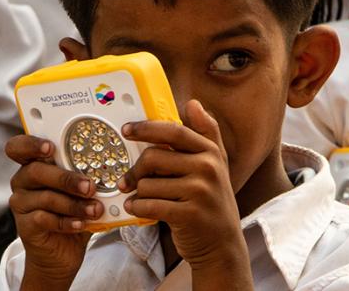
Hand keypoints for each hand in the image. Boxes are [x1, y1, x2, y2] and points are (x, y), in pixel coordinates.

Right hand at [5, 134, 99, 287]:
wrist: (61, 254)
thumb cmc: (71, 215)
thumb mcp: (79, 193)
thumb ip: (85, 178)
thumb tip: (111, 170)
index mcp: (33, 166)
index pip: (19, 147)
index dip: (31, 144)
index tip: (50, 148)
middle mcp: (22, 182)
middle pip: (36, 171)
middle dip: (66, 178)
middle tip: (89, 187)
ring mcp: (21, 204)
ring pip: (46, 198)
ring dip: (74, 204)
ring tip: (95, 210)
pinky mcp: (25, 226)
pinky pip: (45, 219)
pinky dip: (67, 221)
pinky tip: (81, 224)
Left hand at [119, 100, 249, 275]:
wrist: (222, 244)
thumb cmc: (211, 202)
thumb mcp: (216, 165)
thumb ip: (206, 133)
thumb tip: (193, 103)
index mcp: (210, 152)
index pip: (174, 131)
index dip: (147, 128)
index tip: (127, 130)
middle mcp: (208, 168)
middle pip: (154, 157)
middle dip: (135, 169)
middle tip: (126, 180)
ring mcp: (200, 192)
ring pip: (148, 183)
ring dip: (137, 193)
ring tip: (140, 199)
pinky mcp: (190, 215)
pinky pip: (150, 205)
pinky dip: (138, 208)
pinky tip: (137, 209)